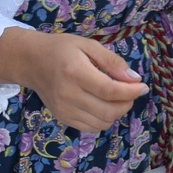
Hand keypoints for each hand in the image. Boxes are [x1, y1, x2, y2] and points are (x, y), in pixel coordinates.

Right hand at [23, 33, 151, 132]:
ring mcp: (64, 110)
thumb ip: (112, 61)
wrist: (30, 62)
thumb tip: (134, 79)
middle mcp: (68, 95)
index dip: (131, 92)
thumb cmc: (61, 49)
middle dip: (127, 103)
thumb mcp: (88, 45)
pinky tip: (103, 105)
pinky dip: (104, 119)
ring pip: (102, 122)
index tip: (143, 87)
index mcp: (75, 73)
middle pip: (108, 111)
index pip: (110, 91)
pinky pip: (91, 127)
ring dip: (117, 113)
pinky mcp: (62, 118)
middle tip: (130, 92)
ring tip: (116, 98)